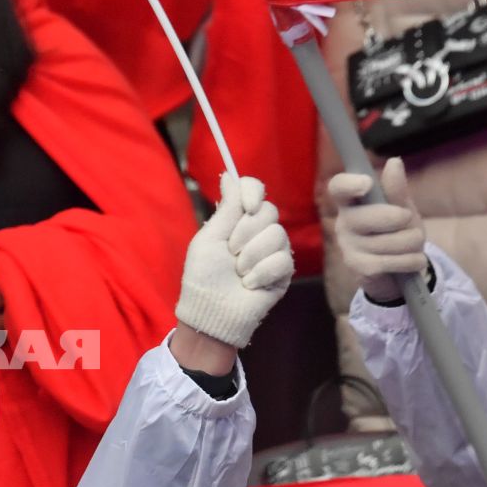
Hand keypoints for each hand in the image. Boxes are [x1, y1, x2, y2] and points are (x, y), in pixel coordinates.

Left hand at [173, 173, 293, 349]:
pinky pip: (282, 259)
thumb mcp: (209, 239)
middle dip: (245, 233)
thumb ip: (226, 209)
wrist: (211, 311)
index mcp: (237, 220)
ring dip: (251, 256)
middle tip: (231, 252)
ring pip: (277, 234)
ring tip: (238, 273)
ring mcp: (273, 251)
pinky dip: (261, 273)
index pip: (255, 190)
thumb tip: (229, 175)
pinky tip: (249, 284)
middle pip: (268, 211)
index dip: (253, 192)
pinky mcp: (283, 271)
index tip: (246, 206)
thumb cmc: (202, 276)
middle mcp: (258, 231)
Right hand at [328, 157, 427, 302]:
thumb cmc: (396, 231)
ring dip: (412, 244)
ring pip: (390, 242)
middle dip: (401, 219)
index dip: (349, 184)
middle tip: (406, 221)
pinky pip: (392, 261)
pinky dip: (411, 261)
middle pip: (372, 216)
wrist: (397, 270)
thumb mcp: (402, 208)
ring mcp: (348, 246)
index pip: (338, 187)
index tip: (367, 183)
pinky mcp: (358, 268)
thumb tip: (394, 161)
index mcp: (351, 202)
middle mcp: (344, 222)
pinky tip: (410, 261)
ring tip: (410, 246)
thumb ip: (396, 189)